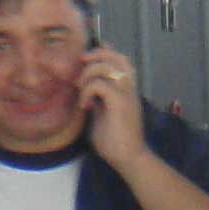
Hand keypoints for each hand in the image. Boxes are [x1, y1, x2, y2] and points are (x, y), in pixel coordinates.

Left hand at [76, 45, 148, 168]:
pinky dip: (87, 92)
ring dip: (88, 73)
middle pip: (118, 57)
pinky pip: (100, 85)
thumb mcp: (102, 114)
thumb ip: (98, 99)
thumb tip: (86, 90)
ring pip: (108, 66)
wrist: (129, 158)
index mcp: (126, 89)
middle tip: (80, 65)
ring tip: (79, 89)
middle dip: (96, 55)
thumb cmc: (114, 141)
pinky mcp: (120, 103)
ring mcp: (126, 94)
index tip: (86, 58)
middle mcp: (129, 88)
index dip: (105, 51)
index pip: (120, 60)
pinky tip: (84, 106)